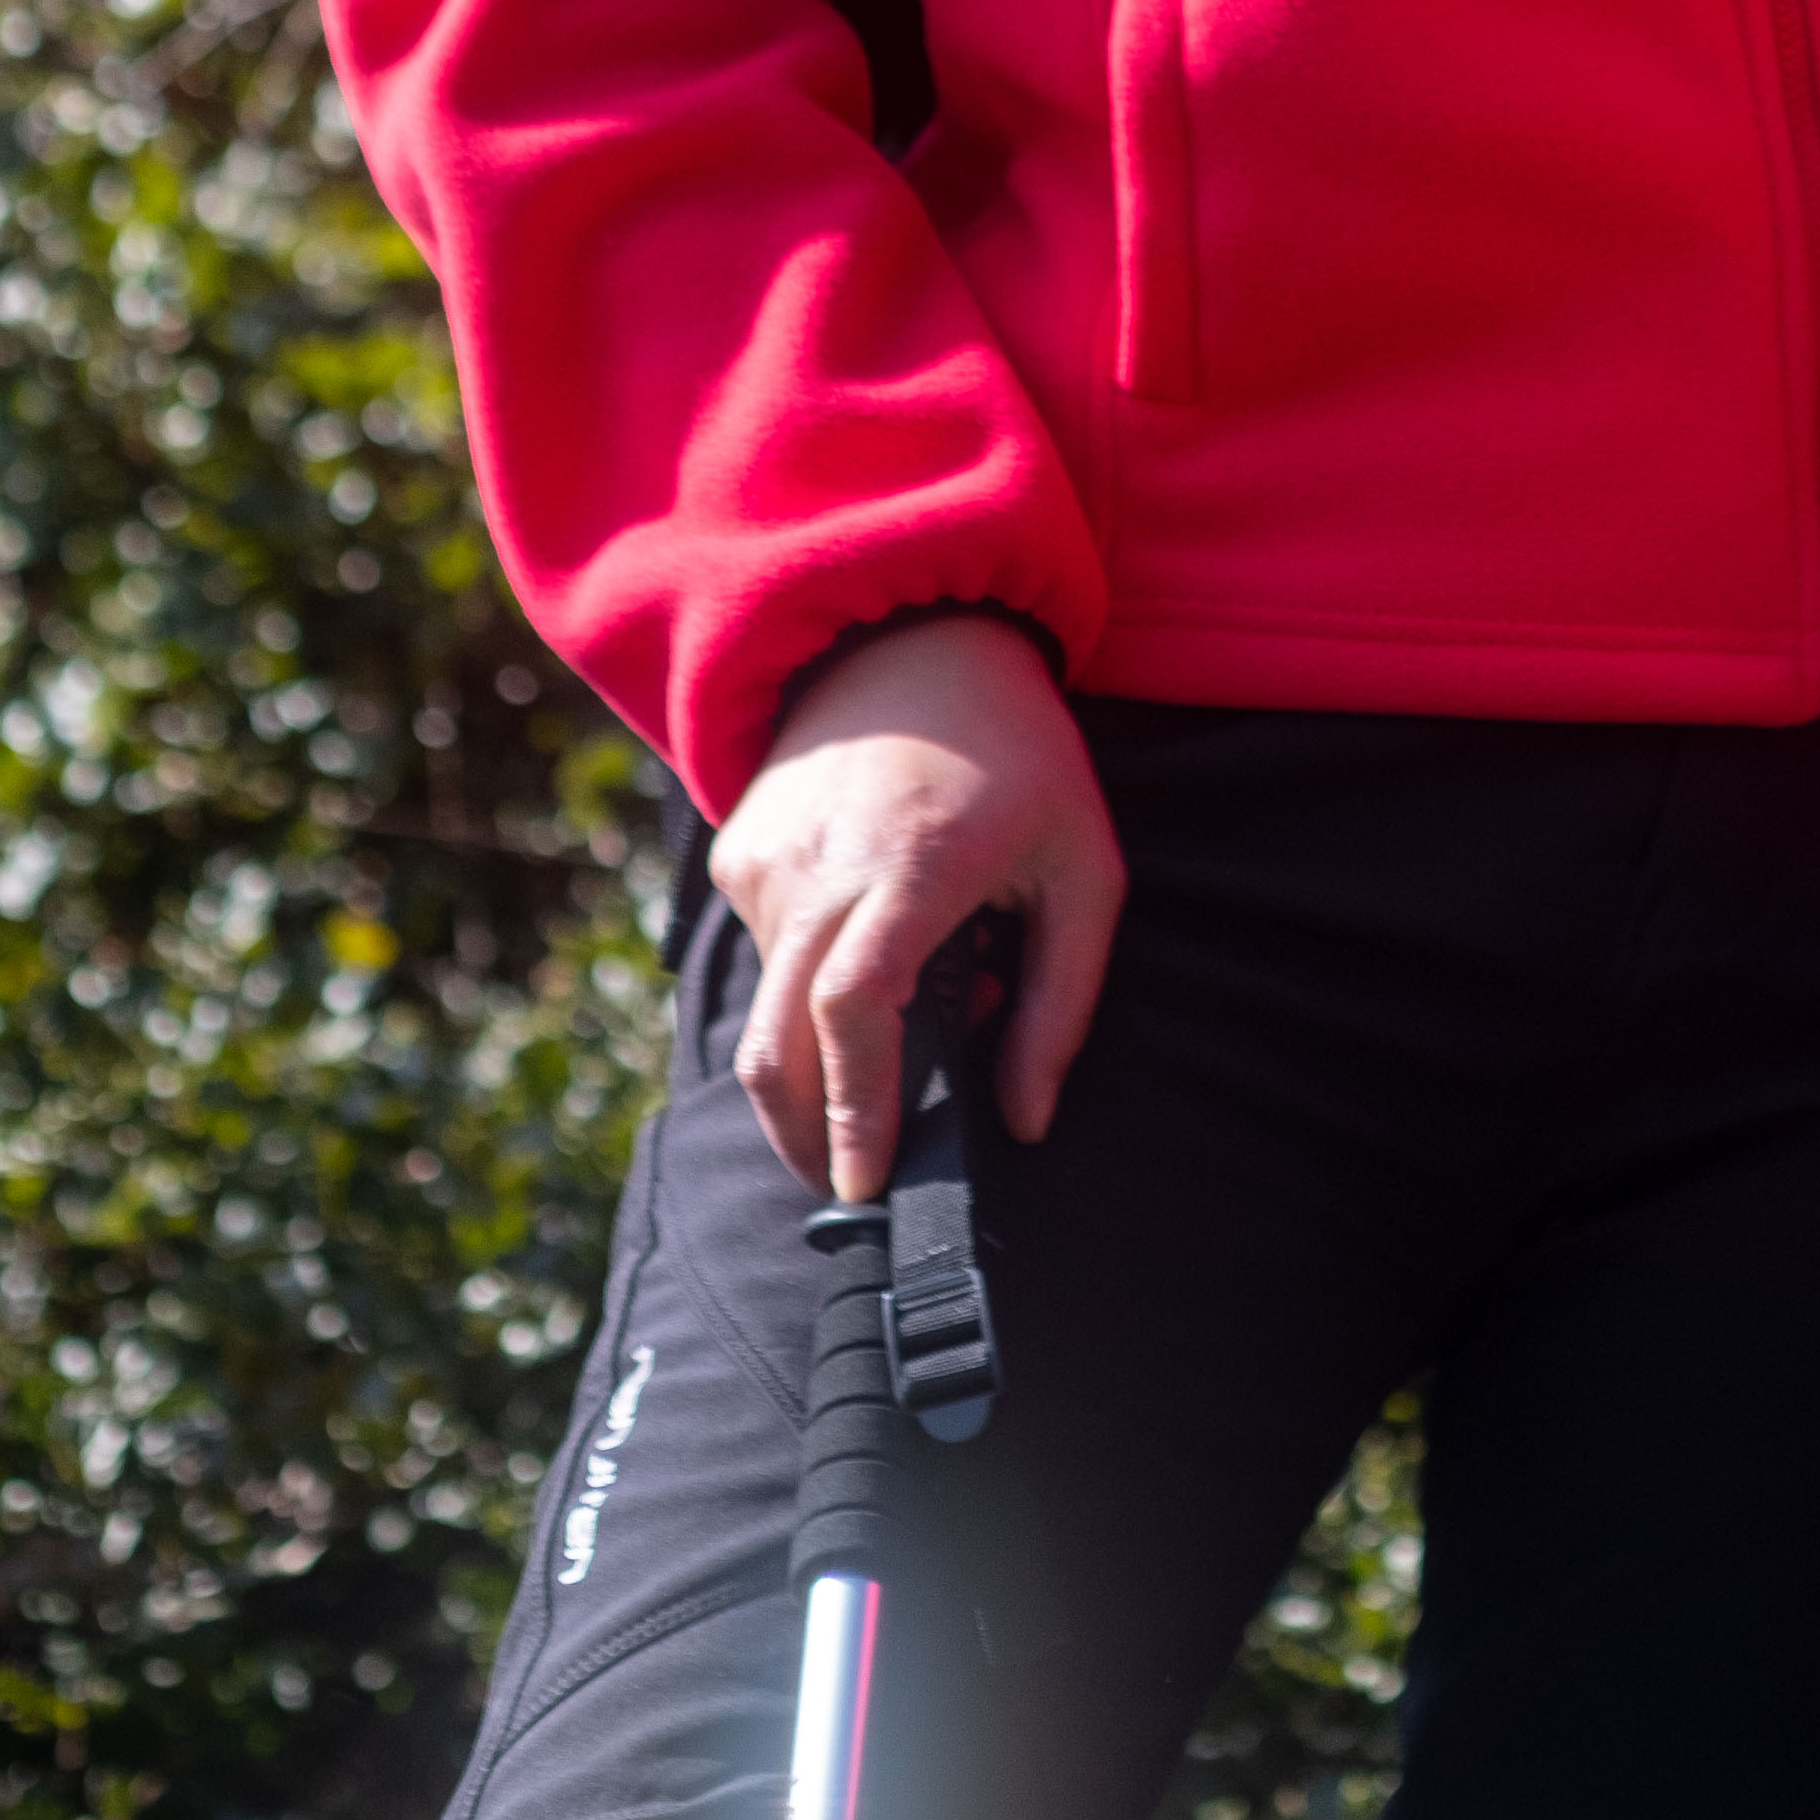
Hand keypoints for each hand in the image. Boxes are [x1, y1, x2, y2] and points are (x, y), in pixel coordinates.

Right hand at [707, 609, 1124, 1196]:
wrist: (917, 635)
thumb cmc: (1020, 754)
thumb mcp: (1083, 866)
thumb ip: (1062, 1002)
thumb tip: (1028, 1122)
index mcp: (911, 866)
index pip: (855, 1013)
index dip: (854, 1109)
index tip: (863, 1184)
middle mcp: (818, 865)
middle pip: (779, 1044)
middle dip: (806, 1135)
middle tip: (850, 1180)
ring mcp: (764, 857)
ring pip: (771, 1006)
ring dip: (828, 1045)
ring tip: (928, 983)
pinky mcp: (736, 850)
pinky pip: (763, 953)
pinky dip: (809, 982)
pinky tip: (880, 931)